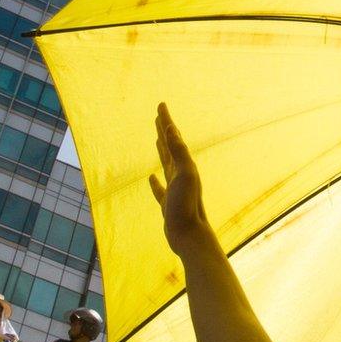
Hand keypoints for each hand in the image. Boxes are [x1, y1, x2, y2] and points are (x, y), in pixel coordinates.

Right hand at [149, 104, 215, 257]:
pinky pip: (159, 188)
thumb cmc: (188, 206)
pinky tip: (151, 178)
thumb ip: (178, 152)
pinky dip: (155, 182)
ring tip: (157, 140)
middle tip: (158, 115)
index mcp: (185, 165)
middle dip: (164, 130)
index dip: (166, 121)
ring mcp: (175, 189)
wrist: (190, 236)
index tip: (161, 105)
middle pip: (171, 147)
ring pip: (166, 164)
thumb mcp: (184, 175)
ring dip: (162, 150)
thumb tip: (170, 127)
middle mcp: (181, 174)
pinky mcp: (168, 204)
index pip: (173, 137)